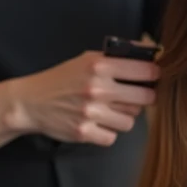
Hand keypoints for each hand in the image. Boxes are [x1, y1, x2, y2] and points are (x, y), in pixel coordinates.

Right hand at [4, 51, 159, 146]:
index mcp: (99, 66)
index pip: (145, 70)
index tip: (154, 76)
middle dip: (144, 97)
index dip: (154, 74)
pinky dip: (108, 132)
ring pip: (131, 121)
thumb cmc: (62, 78)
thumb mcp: (87, 59)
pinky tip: (98, 122)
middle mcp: (97, 89)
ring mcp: (91, 113)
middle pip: (145, 98)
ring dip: (124, 116)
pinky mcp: (85, 133)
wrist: (31, 102)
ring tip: (111, 110)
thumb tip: (151, 50)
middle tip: (136, 96)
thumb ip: (117, 57)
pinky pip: (113, 137)